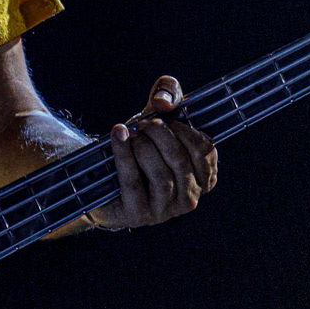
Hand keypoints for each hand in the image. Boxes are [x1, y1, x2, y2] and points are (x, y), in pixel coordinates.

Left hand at [87, 75, 217, 230]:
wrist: (105, 179)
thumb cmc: (142, 144)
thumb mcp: (159, 115)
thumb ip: (169, 94)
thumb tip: (162, 103)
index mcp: (203, 176)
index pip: (204, 149)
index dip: (183, 128)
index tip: (164, 118)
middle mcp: (190, 197)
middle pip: (179, 158)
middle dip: (158, 133)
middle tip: (142, 124)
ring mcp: (165, 210)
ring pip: (159, 173)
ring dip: (141, 145)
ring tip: (131, 136)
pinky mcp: (139, 214)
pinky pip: (132, 181)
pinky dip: (123, 153)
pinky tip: (118, 134)